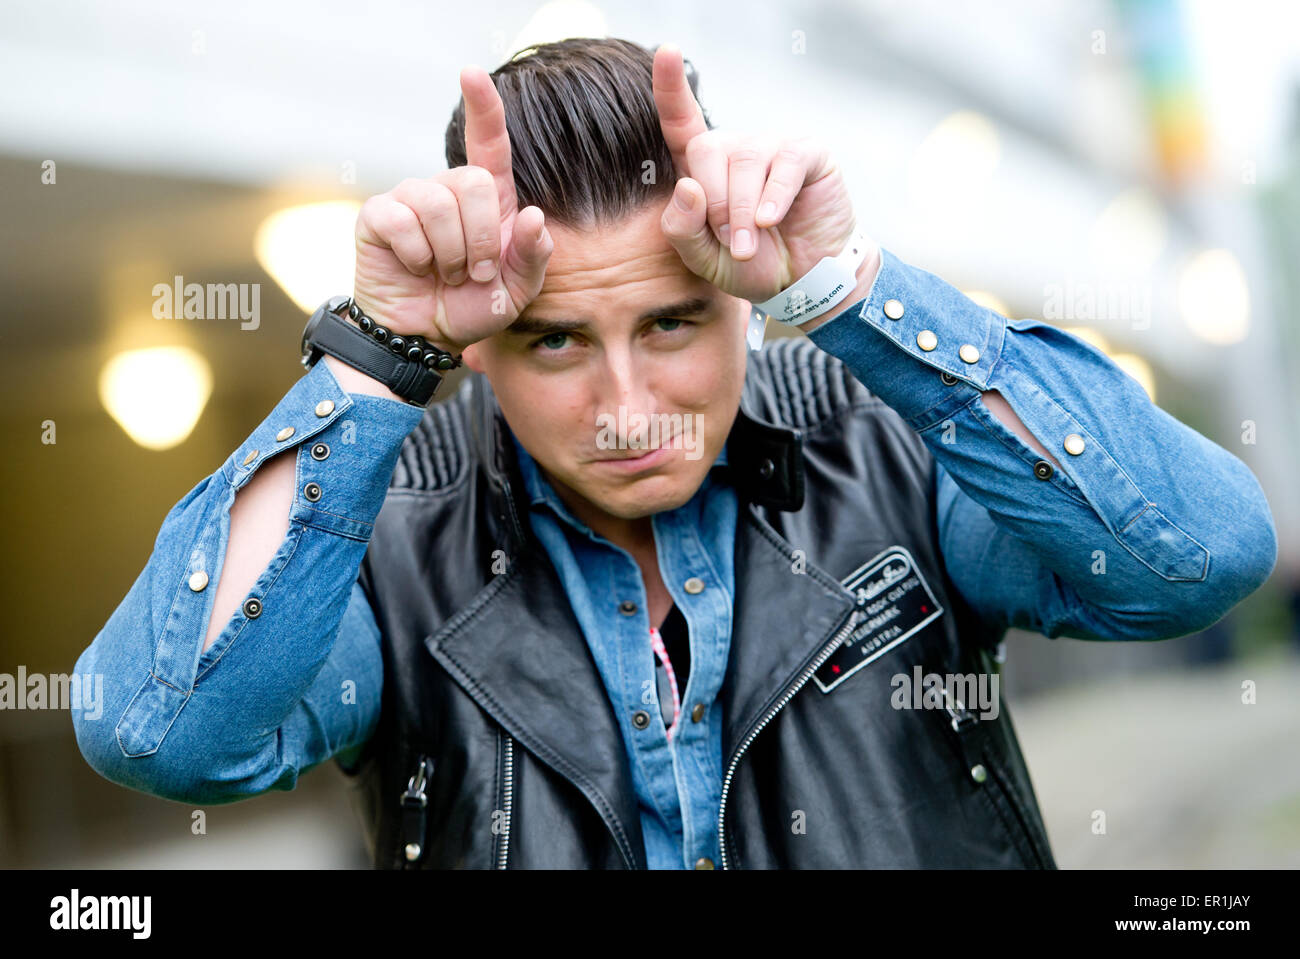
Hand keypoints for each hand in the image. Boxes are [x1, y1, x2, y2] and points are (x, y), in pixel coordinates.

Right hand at [351, 65, 552, 352]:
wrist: (426, 336)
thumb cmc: (472, 308)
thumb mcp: (517, 292)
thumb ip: (534, 257)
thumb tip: (536, 216)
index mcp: (486, 200)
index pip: (488, 143)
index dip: (483, 108)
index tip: (473, 74)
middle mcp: (447, 190)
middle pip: (471, 182)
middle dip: (481, 238)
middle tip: (473, 271)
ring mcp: (410, 200)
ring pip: (437, 203)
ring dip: (448, 252)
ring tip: (444, 274)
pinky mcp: (378, 216)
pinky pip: (401, 221)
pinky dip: (416, 254)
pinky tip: (414, 268)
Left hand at [653, 43, 865, 304]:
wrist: (803, 282)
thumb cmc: (751, 265)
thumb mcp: (704, 260)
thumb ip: (683, 231)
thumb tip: (687, 186)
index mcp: (704, 169)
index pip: (681, 122)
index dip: (671, 87)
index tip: (667, 51)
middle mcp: (736, 149)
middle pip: (707, 150)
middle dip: (713, 203)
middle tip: (730, 241)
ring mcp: (772, 147)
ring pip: (744, 163)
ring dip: (742, 212)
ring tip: (749, 244)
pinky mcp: (807, 154)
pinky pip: (784, 163)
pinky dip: (773, 197)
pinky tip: (771, 221)